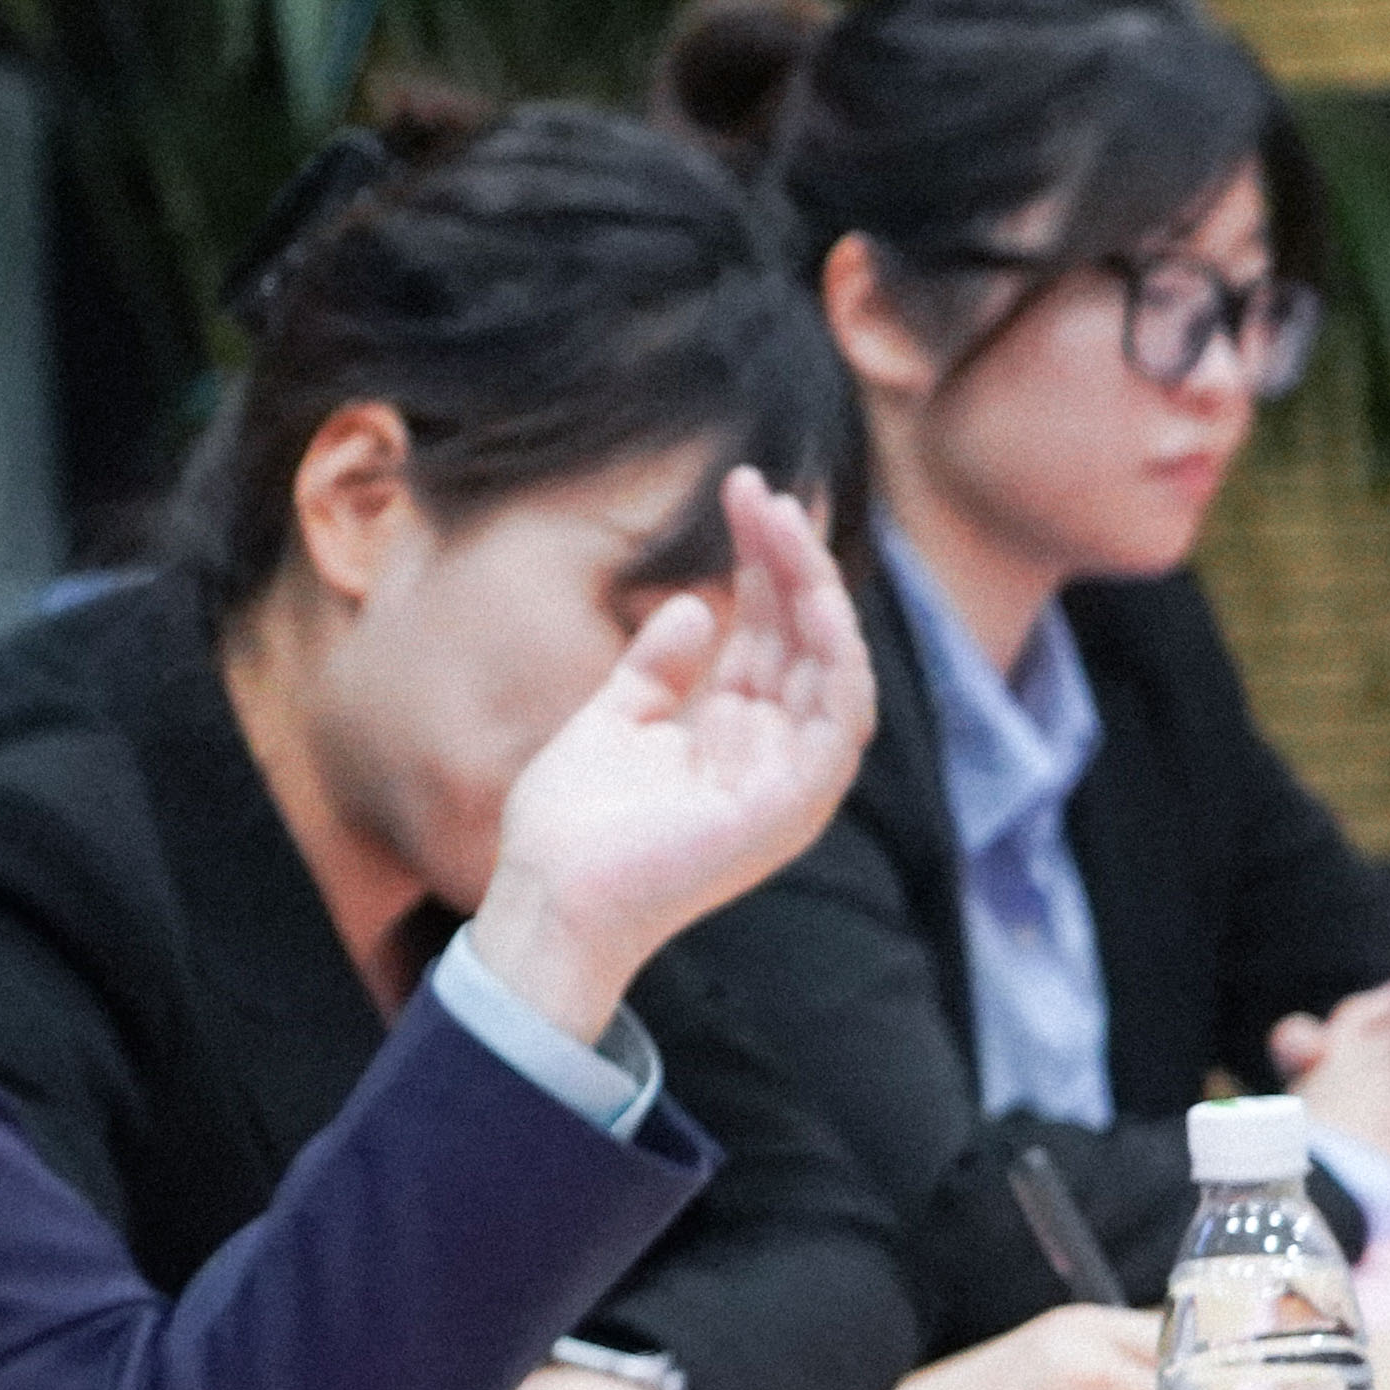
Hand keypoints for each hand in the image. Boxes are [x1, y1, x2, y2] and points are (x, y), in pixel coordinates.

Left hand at [468, 474, 876, 1043]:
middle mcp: (773, 753)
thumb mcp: (614, 720)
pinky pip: (841, 720)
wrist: (547, 900)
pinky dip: (838, 656)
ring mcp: (788, 781)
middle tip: (761, 489)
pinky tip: (813, 596)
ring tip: (781, 522)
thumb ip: (658, 668)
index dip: (763, 562)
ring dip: (815, 589)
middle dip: (789, 558)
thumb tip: (696, 603)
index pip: (770, 631)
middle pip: (803, 637)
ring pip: (834, 666)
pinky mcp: (791, 806)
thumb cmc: (573, 829)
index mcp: (736, 735)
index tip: (742, 492)